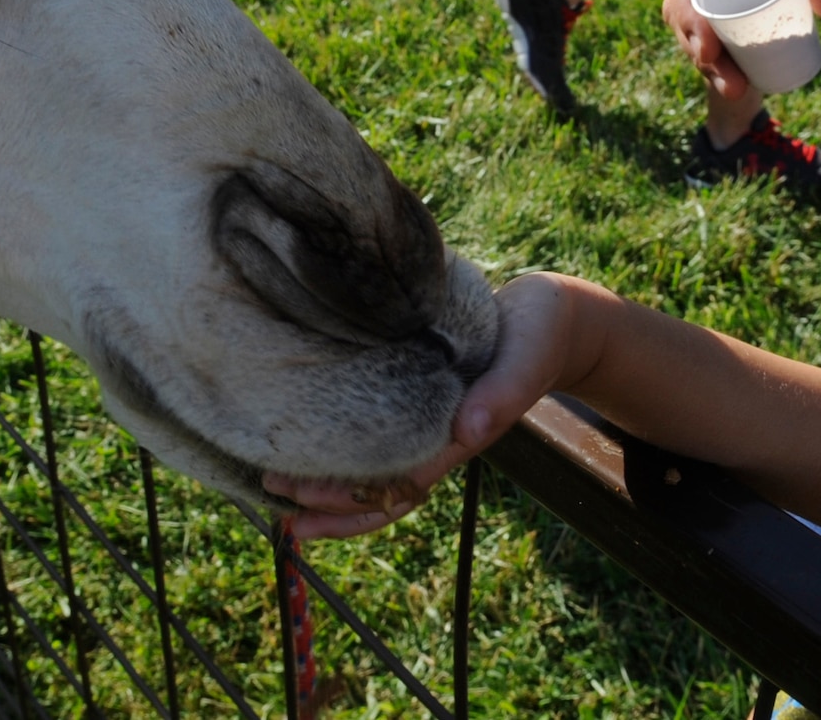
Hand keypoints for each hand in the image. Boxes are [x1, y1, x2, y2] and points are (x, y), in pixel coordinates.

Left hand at [264, 273, 584, 538]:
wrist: (550, 316)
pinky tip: (305, 437)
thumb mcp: (527, 358)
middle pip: (379, 490)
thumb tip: (468, 432)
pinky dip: (340, 444)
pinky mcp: (416, 391)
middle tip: (270, 496)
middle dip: (326, 502)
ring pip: (373, 469)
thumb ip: (503, 395)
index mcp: (458, 434)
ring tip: (273, 488)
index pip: (398, 482)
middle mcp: (436, 435)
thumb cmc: (540, 335)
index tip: (302, 500)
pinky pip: (374, 432)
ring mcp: (426, 419)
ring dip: (327, 484)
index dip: (351, 498)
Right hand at [659, 0, 820, 98]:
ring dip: (709, 59)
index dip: (687, 11)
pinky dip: (721, 51)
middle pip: (684, 3)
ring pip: (696, 18)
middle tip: (734, 85)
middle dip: (700, 50)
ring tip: (738, 88)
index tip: (709, 50)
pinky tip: (737, 78)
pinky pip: (714, 21)